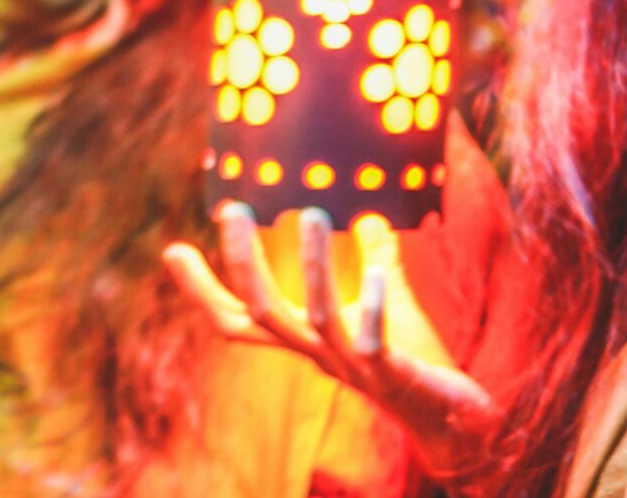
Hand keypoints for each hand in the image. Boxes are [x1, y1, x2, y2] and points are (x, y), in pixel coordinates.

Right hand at [162, 203, 498, 482]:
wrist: (451, 415)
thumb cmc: (410, 358)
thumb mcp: (383, 301)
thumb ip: (375, 259)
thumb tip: (369, 212)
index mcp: (303, 339)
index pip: (235, 319)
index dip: (201, 290)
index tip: (174, 250)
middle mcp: (315, 353)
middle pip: (261, 313)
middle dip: (243, 262)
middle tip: (234, 210)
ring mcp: (350, 364)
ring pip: (314, 317)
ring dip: (313, 266)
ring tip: (313, 214)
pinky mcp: (389, 373)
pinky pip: (371, 340)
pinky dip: (369, 305)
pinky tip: (372, 272)